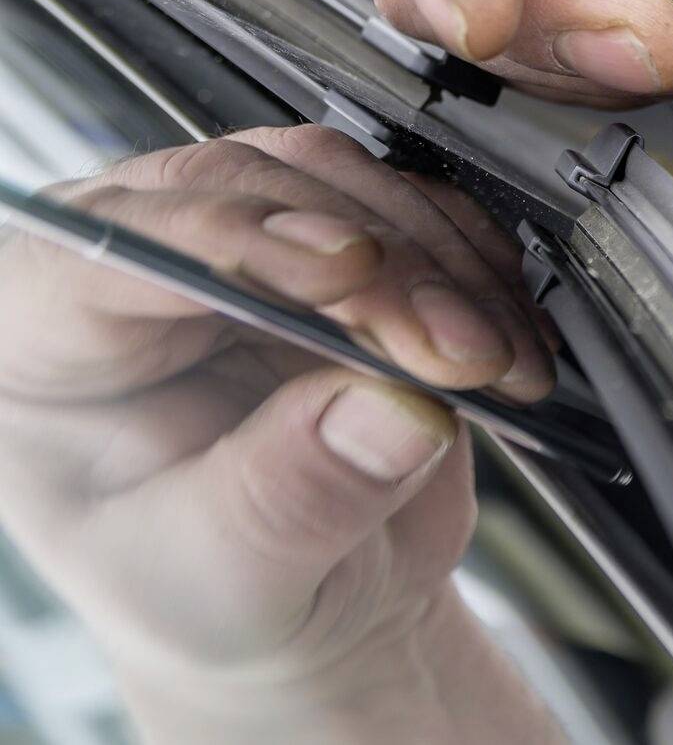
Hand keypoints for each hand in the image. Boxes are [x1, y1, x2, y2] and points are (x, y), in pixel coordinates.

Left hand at [0, 126, 560, 741]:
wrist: (310, 605)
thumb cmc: (217, 597)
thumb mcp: (229, 579)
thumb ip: (291, 498)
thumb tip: (391, 410)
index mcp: (48, 341)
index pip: (114, 244)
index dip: (231, 238)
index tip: (346, 274)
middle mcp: (140, 270)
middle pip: (244, 190)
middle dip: (375, 263)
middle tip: (455, 349)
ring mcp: (248, 245)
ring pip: (342, 182)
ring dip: (440, 262)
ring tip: (498, 363)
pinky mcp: (347, 246)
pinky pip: (416, 207)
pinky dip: (478, 265)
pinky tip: (509, 333)